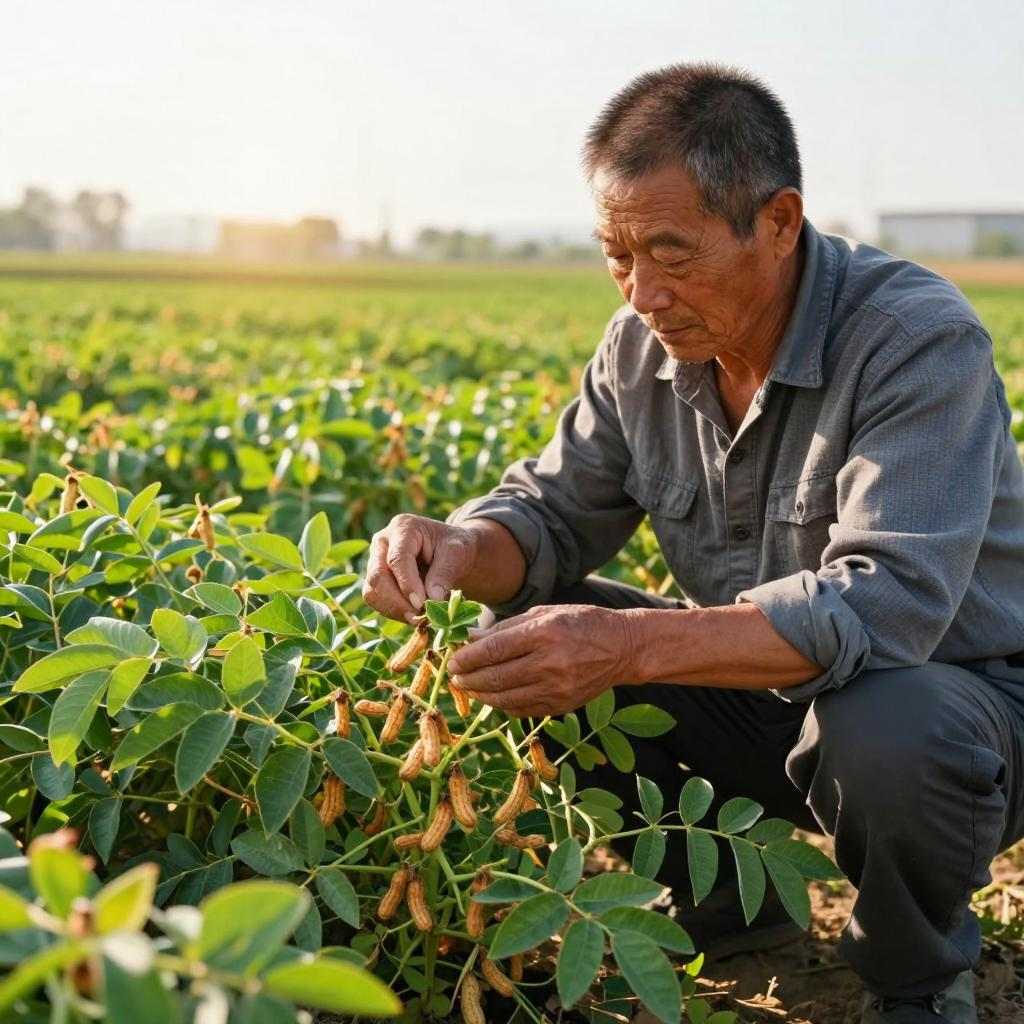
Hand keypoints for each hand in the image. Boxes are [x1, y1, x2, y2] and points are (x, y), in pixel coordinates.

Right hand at [362, 515, 479, 622]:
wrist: (451, 553)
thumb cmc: (455, 548)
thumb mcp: (458, 553)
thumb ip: (445, 572)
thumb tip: (432, 599)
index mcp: (403, 527)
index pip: (398, 558)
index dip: (407, 583)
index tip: (421, 605)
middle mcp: (383, 542)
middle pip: (378, 576)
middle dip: (397, 601)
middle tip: (419, 618)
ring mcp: (375, 561)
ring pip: (372, 591)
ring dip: (394, 610)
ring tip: (418, 619)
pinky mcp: (375, 579)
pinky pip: (376, 600)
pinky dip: (393, 612)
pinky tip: (412, 616)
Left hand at [447, 604, 635, 716]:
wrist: (622, 648)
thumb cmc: (580, 623)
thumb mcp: (544, 613)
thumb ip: (505, 628)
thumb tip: (469, 639)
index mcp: (543, 633)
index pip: (493, 649)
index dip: (467, 658)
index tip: (452, 661)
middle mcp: (549, 662)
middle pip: (495, 676)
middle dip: (468, 678)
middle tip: (455, 677)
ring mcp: (557, 688)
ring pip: (505, 698)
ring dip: (481, 694)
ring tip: (469, 688)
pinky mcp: (561, 706)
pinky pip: (522, 710)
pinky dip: (502, 704)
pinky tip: (493, 696)